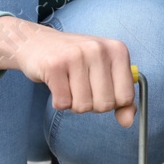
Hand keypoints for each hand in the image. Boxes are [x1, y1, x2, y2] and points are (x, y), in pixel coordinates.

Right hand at [0, 15, 136, 127]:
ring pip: (83, 106)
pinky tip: (56, 84)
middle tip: (81, 87)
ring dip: (73, 103)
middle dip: (92, 104)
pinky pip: (62, 103)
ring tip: (68, 84)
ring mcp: (75, 55)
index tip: (100, 90)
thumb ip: (121, 98)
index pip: (126, 97)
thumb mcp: (104, 72)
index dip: (112, 103)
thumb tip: (128, 122)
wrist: (36, 42)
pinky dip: (59, 102)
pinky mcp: (53, 65)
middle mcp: (98, 49)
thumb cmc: (75, 60)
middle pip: (105, 104)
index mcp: (117, 50)